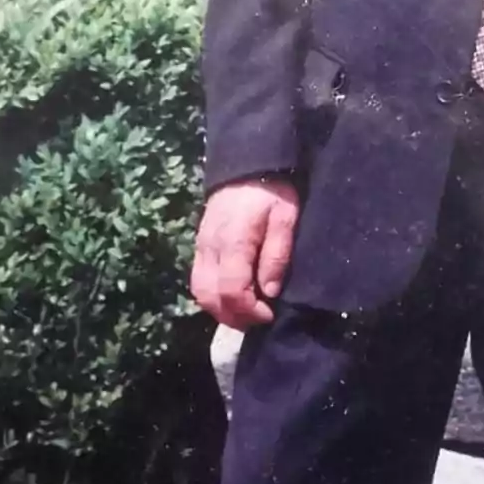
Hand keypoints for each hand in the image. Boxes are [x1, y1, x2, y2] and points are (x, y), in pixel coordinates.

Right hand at [190, 179, 299, 329]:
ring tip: (246, 312)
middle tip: (258, 319)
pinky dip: (213, 296)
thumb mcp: (285, 218)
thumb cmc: (271, 191)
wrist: (246, 164)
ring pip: (199, 291)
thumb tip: (269, 291)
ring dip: (220, 309)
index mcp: (234, 241)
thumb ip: (277, 254)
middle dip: (233, 316)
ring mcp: (201, 246)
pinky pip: (198, 279)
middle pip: (209, 296)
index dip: (249, 310)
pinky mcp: (199, 245)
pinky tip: (233, 296)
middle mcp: (210, 247)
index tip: (269, 314)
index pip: (232, 290)